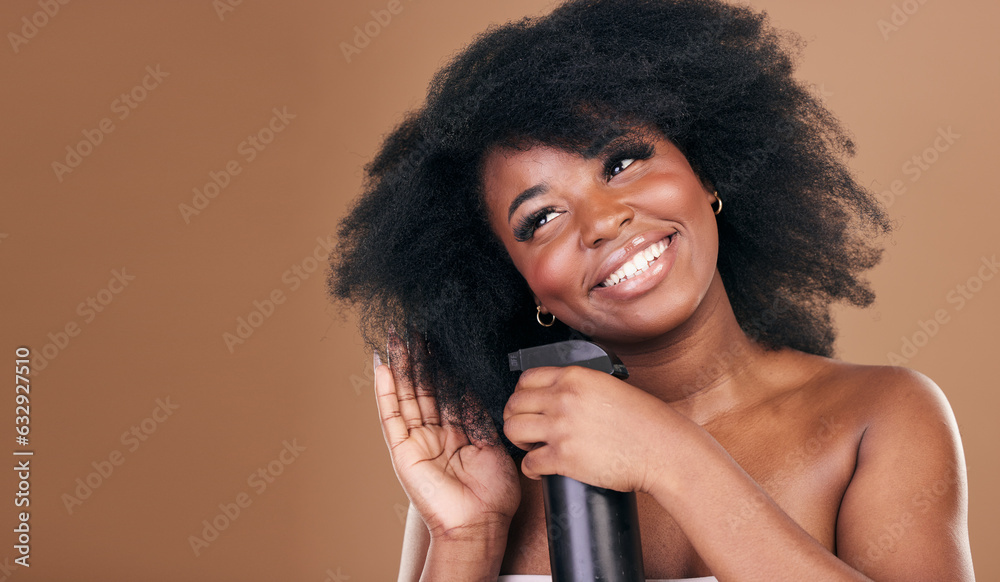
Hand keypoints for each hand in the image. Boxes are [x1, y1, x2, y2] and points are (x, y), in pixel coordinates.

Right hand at [375, 331, 520, 540]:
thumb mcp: (493, 440)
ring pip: (406, 395)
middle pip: (423, 387)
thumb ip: (480, 412)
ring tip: (395, 337)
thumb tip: (476, 380)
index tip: (440, 339)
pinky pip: (391, 416)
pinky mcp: (402, 450)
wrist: (480, 521)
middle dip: (419, 358)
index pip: (447, 389)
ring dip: (400, 366)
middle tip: (414, 328)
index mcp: (457, 430)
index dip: (442, 364)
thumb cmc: (493, 492)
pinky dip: (385, 391)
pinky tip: (381, 368)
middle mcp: (434, 432)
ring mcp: (416, 440)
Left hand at [502, 365, 672, 492]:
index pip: (526, 379)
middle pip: (514, 404)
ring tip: (530, 446)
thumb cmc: (645, 421)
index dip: (522, 394)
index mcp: (574, 377)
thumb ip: (581, 387)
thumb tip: (559, 394)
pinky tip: (540, 469)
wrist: (663, 449)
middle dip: (516, 418)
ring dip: (518, 441)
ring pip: (514, 430)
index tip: (526, 405)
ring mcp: (561, 428)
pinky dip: (530, 468)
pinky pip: (529, 463)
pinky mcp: (564, 458)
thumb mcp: (610, 386)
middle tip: (525, 429)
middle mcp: (563, 398)